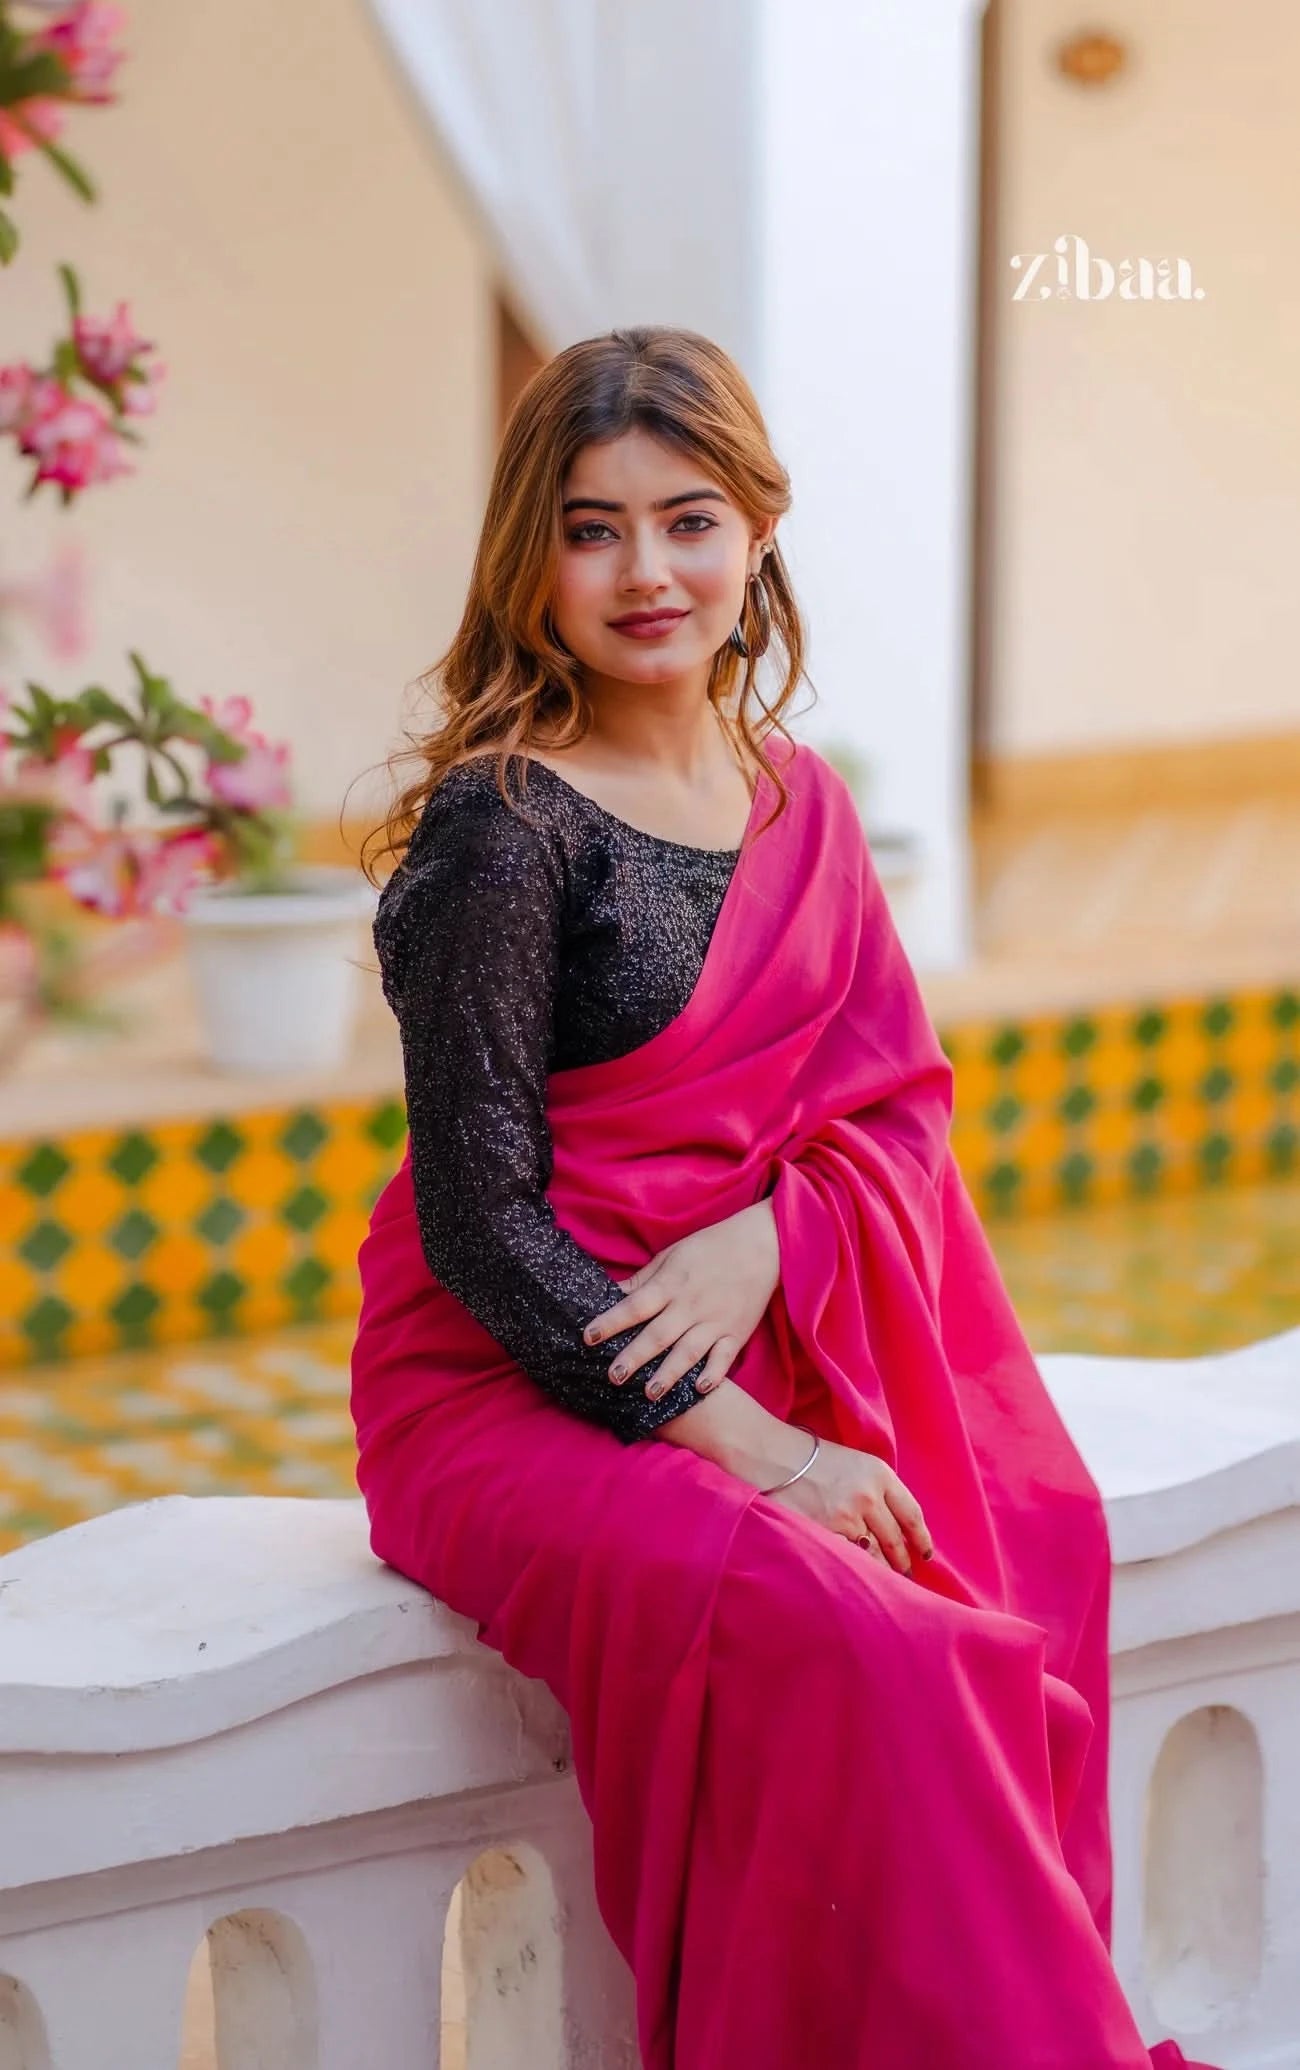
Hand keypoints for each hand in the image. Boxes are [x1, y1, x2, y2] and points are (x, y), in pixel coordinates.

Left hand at [583, 1200, 780, 1401]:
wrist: (762, 1245)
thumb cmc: (710, 1248)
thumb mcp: (671, 1256)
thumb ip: (643, 1281)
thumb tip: (611, 1294)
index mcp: (671, 1284)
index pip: (635, 1305)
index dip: (611, 1321)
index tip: (588, 1337)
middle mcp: (691, 1304)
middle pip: (658, 1334)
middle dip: (635, 1356)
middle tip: (613, 1377)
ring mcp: (715, 1321)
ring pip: (688, 1351)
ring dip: (669, 1373)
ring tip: (650, 1393)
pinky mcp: (737, 1332)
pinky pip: (724, 1357)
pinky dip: (714, 1373)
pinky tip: (700, 1389)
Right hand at [766, 1435, 934, 1578]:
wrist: (772, 1456)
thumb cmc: (810, 1457)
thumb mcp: (854, 1463)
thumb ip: (876, 1488)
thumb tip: (893, 1523)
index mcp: (879, 1474)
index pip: (912, 1514)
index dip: (922, 1539)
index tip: (924, 1554)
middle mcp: (868, 1497)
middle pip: (895, 1539)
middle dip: (902, 1561)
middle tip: (906, 1573)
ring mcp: (847, 1517)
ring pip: (874, 1554)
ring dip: (881, 1570)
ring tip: (884, 1580)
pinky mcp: (826, 1533)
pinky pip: (849, 1558)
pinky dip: (855, 1569)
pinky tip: (858, 1576)